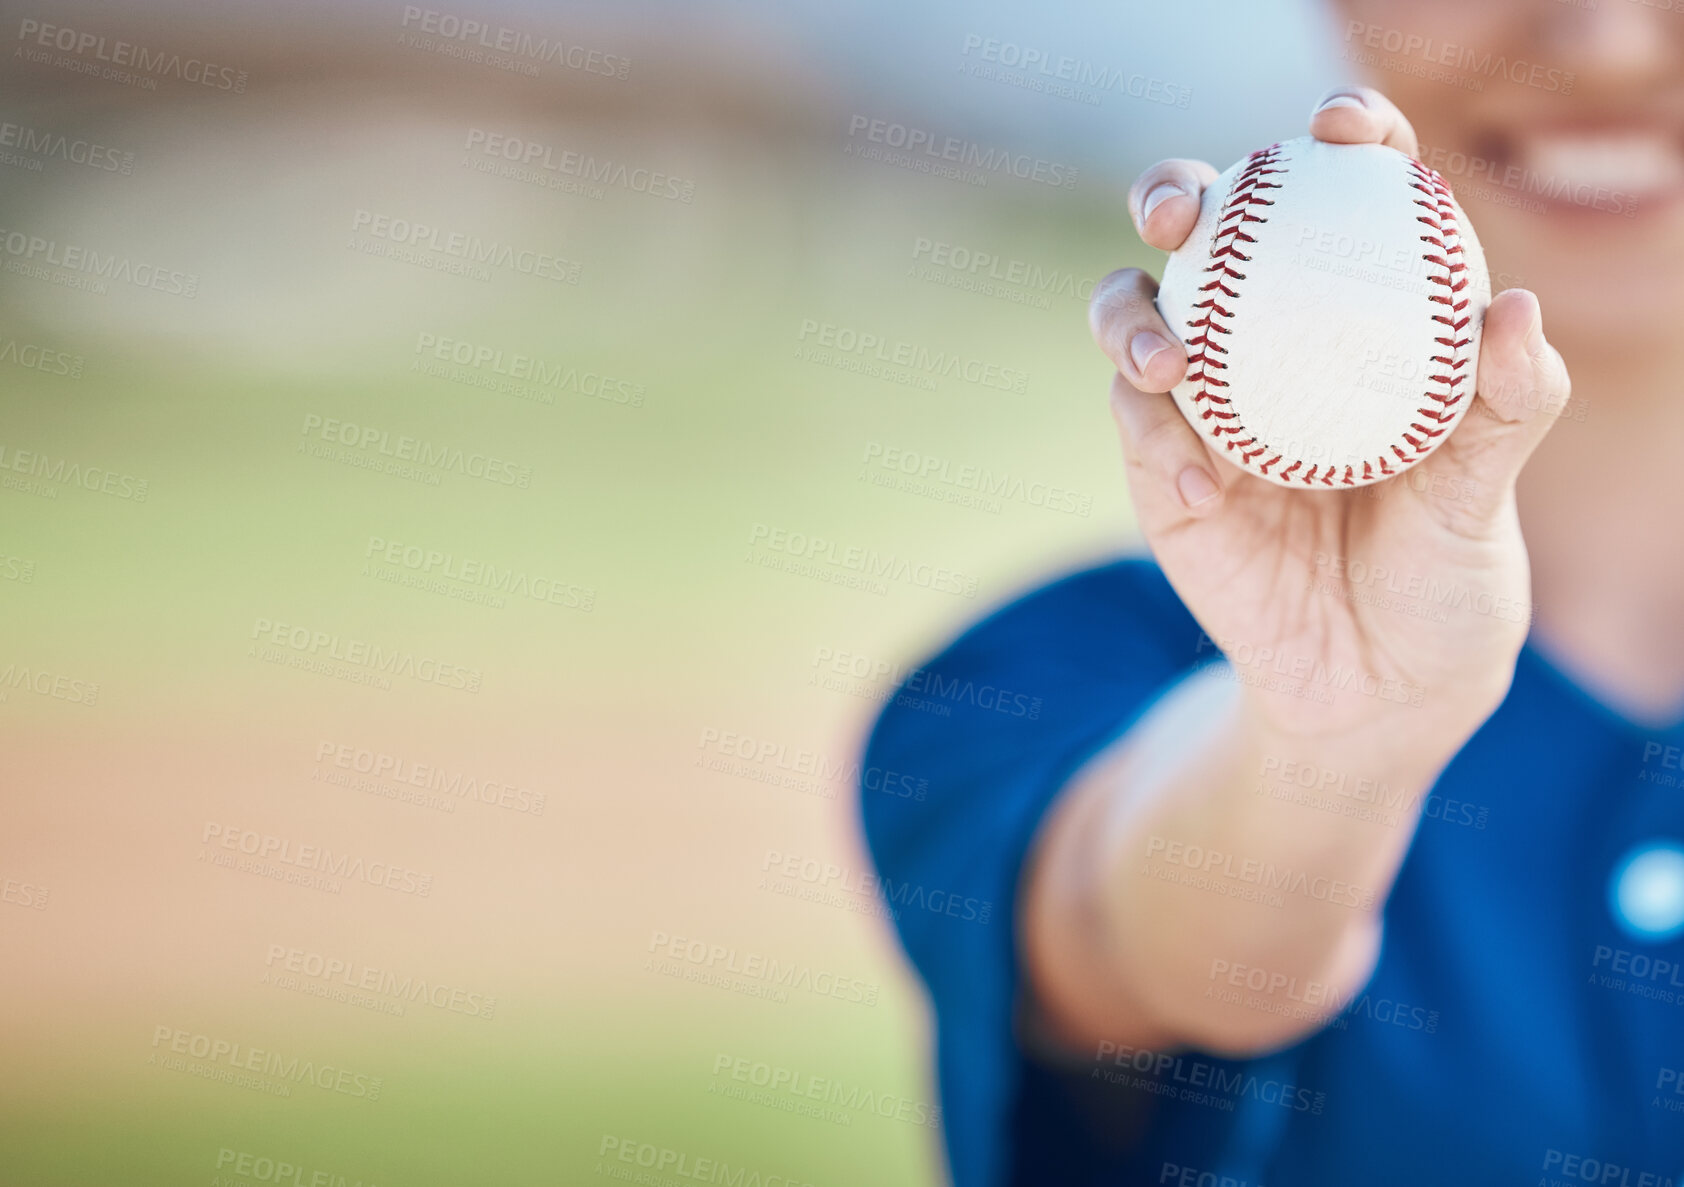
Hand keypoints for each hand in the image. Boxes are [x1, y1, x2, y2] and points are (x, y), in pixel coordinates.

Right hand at [1088, 87, 1570, 754]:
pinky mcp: (1159, 476)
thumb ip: (1506, 408)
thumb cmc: (1442, 574)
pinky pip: (1137, 433)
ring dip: (1132, 319)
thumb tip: (1511, 311)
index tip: (1340, 127)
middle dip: (1175, 195)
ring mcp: (1204, 409)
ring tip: (1166, 360)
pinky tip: (1209, 490)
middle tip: (1184, 211)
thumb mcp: (1483, 496)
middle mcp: (1268, 345)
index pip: (1338, 202)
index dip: (1336, 141)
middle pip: (1200, 233)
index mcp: (1356, 322)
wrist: (1372, 690)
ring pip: (1134, 317)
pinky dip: (1159, 446)